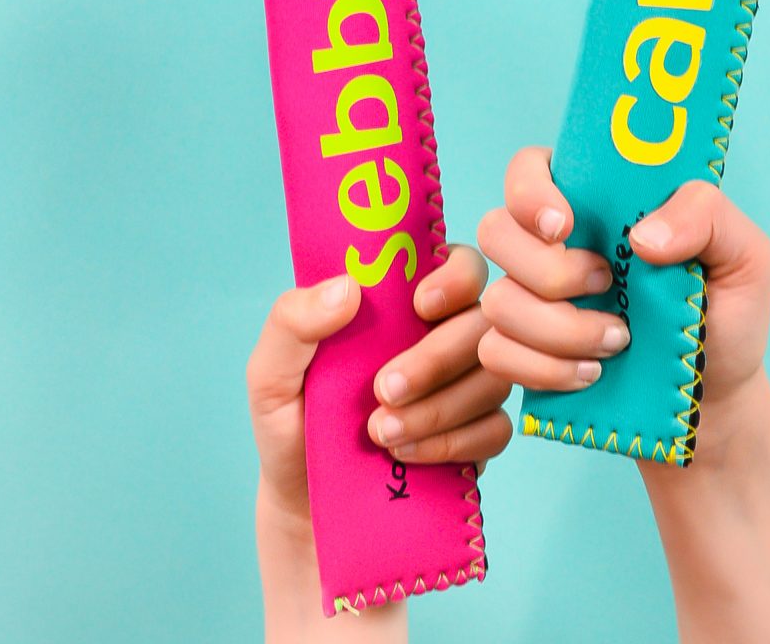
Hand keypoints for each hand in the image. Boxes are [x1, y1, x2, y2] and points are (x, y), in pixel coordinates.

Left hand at [246, 245, 510, 641]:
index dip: (455, 277)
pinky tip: (409, 454)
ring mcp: (470, 384)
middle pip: (483, 321)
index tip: (420, 305)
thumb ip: (292, 321)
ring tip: (381, 432)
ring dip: (439, 406)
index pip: (460, 263)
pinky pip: (496, 428)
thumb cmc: (293, 423)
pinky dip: (454, 442)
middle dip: (437, 357)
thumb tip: (347, 288)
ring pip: (493, 376)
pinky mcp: (480, 434)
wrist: (305, 506)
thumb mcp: (272, 372)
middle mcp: (448, 335)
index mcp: (406, 302)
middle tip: (382, 389)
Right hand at [476, 146, 769, 467]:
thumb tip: (643, 235)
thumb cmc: (725, 310)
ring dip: (559, 328)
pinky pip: (496, 352)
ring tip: (619, 341)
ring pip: (499, 300)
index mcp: (594, 199)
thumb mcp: (744, 253)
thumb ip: (707, 215)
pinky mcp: (522, 351)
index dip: (531, 192)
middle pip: (497, 230)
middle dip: (548, 270)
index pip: (530, 167)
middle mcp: (551, 242)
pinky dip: (543, 368)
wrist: (716, 395)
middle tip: (608, 285)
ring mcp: (530, 297)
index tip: (565, 225)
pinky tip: (592, 373)